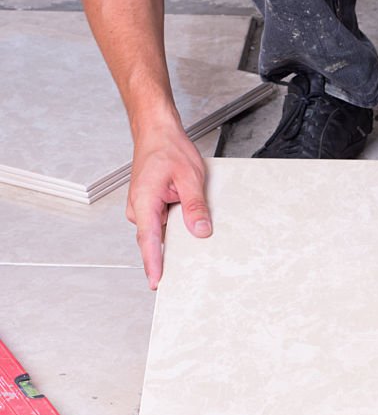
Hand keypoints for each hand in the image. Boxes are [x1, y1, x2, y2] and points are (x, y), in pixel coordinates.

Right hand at [126, 120, 210, 288]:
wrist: (156, 132)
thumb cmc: (168, 149)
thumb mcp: (190, 177)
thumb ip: (195, 205)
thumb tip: (201, 230)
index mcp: (144, 201)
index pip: (148, 240)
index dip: (153, 263)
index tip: (156, 282)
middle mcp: (139, 208)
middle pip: (154, 241)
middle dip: (167, 259)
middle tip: (184, 279)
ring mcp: (143, 209)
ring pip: (160, 234)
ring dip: (174, 242)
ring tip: (192, 253)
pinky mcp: (150, 207)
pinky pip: (162, 225)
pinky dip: (174, 231)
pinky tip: (188, 232)